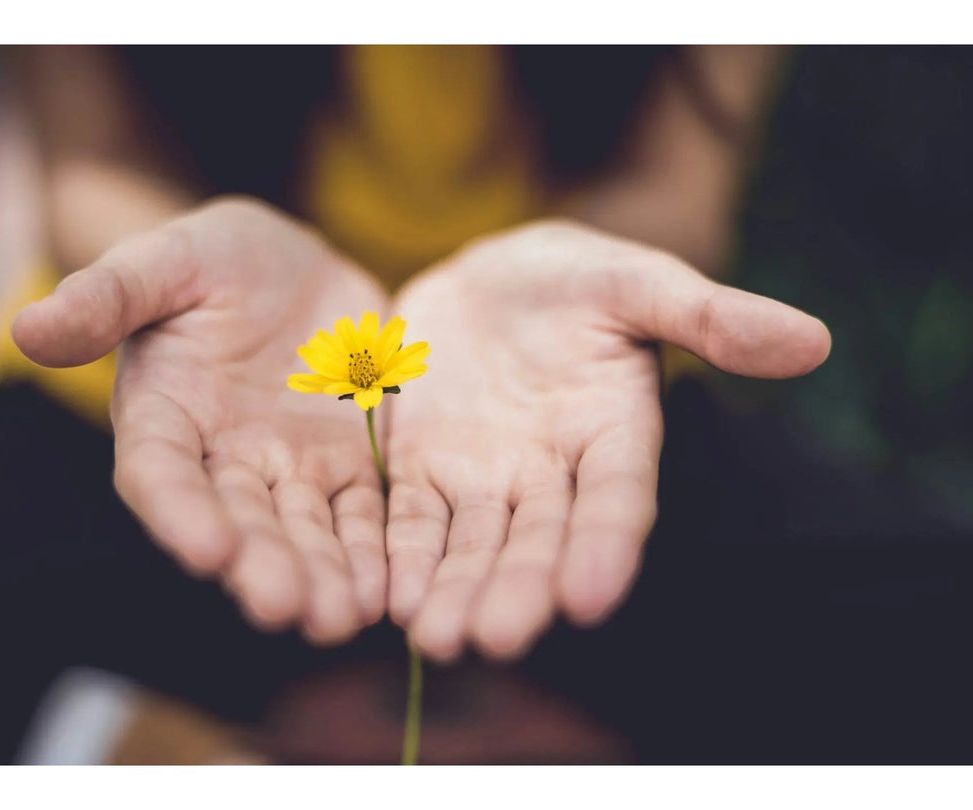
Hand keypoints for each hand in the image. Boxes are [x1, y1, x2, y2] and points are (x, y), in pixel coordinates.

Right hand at [12, 198, 388, 643]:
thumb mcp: (163, 261)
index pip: (161, 473)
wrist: (291, 266)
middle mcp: (224, 459)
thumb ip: (107, 295)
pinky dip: (375, 551)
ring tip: (343, 617)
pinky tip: (390, 588)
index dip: (180, 512)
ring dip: (323, 575)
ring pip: (306, 530)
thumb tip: (28, 326)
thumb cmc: (212, 259)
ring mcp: (290, 467)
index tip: (207, 550)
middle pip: (240, 521)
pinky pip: (363, 513)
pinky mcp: (349, 464)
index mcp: (165, 416)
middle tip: (287, 608)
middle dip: (262, 565)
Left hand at [385, 220, 830, 661]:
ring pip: (472, 544)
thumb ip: (709, 315)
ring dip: (455, 591)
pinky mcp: (422, 470)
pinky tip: (388, 597)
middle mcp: (551, 473)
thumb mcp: (635, 282)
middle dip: (518, 589)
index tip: (590, 597)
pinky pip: (411, 519)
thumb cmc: (573, 278)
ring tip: (435, 638)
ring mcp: (484, 478)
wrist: (487, 279)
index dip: (606, 546)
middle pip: (538, 540)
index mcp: (614, 433)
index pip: (617, 499)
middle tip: (495, 638)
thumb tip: (813, 340)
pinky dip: (401, 556)